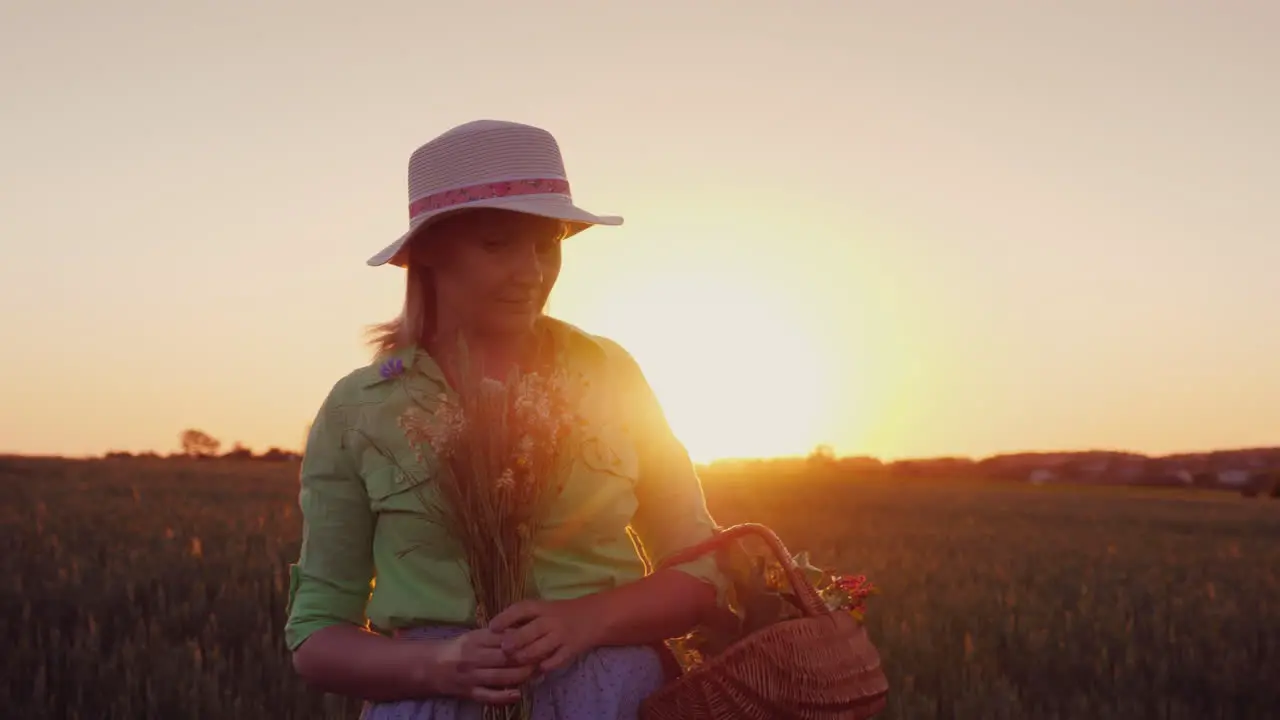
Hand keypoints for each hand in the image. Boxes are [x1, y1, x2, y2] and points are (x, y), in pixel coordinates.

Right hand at [420, 628, 537, 703]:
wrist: (431, 666)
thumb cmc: (458, 649)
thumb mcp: (474, 636)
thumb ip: (495, 635)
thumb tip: (522, 632)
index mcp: (475, 639)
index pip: (504, 639)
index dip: (524, 641)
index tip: (539, 641)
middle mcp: (473, 657)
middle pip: (506, 658)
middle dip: (527, 659)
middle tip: (543, 659)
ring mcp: (471, 676)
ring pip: (501, 677)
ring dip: (521, 676)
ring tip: (536, 674)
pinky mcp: (468, 693)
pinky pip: (489, 696)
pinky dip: (504, 696)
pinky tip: (518, 694)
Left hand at [488, 598, 598, 673]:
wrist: (591, 617)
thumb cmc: (559, 614)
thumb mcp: (541, 609)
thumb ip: (522, 619)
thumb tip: (493, 631)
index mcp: (541, 608)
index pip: (522, 609)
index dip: (506, 617)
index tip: (492, 627)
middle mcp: (552, 620)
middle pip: (532, 629)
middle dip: (517, 640)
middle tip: (504, 649)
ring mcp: (562, 636)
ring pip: (543, 647)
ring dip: (527, 655)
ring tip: (516, 661)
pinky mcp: (570, 650)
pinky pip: (557, 660)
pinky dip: (546, 666)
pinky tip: (536, 670)